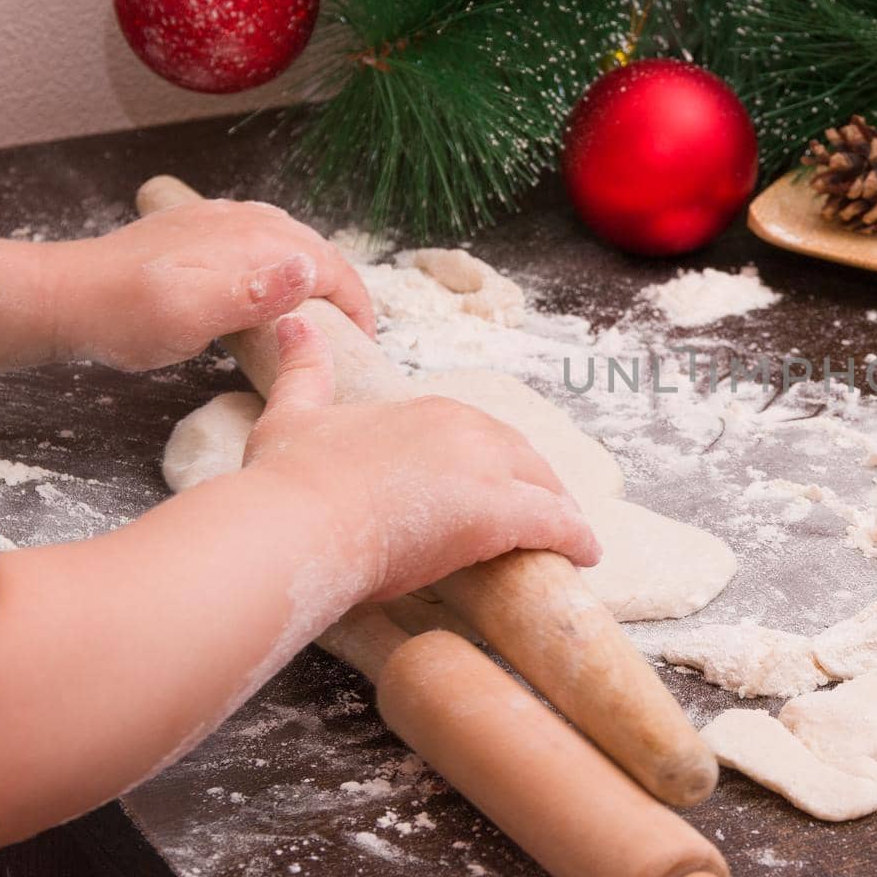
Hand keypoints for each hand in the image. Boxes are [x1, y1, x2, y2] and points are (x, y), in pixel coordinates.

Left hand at [55, 199, 375, 370]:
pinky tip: (273, 283)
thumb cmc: (130, 317)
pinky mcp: (206, 226)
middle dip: (343, 290)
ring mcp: (225, 219)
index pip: (333, 269)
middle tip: (348, 336)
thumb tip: (309, 270)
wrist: (69, 296)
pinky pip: (265, 237)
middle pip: (320, 252)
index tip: (365, 344)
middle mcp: (248, 221)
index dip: (358, 308)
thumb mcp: (194, 318)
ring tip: (320, 312)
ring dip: (316, 274)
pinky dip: (285, 261)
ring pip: (295, 241)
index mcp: (256, 242)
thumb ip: (254, 294)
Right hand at [243, 316, 600, 598]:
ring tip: (571, 537)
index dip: (495, 463)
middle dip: (538, 485)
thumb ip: (303, 371)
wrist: (296, 521)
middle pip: (520, 457)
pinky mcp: (499, 513)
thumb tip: (296, 323)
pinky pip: (555, 525)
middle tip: (547, 512)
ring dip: (560, 512)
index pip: (480, 435)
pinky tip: (587, 554)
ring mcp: (486, 468)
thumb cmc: (289, 479)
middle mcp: (465, 429)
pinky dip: (576, 539)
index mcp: (427, 409)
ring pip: (543, 489)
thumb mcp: (292, 413)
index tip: (500, 484)